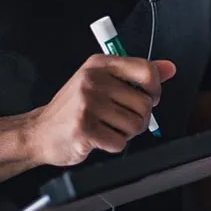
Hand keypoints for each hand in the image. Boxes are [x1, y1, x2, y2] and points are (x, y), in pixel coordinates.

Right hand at [27, 54, 175, 166]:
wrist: (40, 131)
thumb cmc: (75, 108)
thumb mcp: (103, 82)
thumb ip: (137, 75)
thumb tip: (169, 68)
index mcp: (100, 64)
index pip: (146, 71)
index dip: (155, 89)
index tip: (148, 97)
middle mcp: (92, 80)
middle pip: (145, 103)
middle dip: (139, 117)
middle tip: (119, 119)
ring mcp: (87, 104)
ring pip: (136, 124)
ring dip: (126, 133)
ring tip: (107, 128)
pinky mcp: (83, 128)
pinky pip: (120, 142)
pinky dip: (113, 145)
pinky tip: (98, 138)